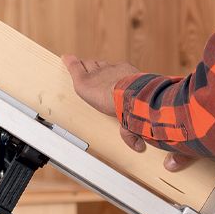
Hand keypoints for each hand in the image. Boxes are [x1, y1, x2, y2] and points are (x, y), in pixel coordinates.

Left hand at [62, 54, 199, 171]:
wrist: (135, 98)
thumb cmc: (145, 107)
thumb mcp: (143, 122)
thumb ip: (139, 135)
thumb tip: (149, 154)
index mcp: (131, 79)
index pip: (119, 76)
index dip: (114, 80)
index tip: (112, 85)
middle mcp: (115, 72)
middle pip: (103, 69)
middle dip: (98, 70)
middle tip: (91, 72)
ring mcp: (99, 74)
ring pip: (90, 67)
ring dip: (85, 68)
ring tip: (78, 65)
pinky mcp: (85, 81)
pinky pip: (75, 69)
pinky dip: (70, 64)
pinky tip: (65, 59)